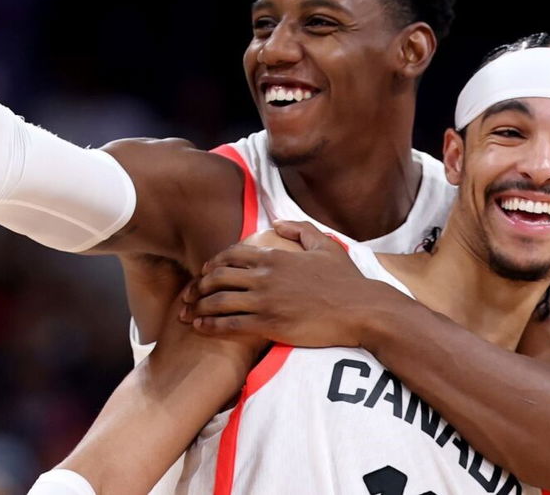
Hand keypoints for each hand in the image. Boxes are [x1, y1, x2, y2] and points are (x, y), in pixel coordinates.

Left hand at [181, 220, 382, 346]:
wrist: (361, 310)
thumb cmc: (346, 280)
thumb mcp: (325, 245)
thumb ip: (299, 229)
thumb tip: (278, 222)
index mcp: (275, 256)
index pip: (231, 254)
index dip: (211, 263)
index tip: (203, 272)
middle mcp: (264, 276)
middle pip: (217, 276)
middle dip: (197, 285)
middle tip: (188, 295)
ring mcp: (265, 300)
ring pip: (218, 300)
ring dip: (198, 306)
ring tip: (188, 313)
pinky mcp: (268, 324)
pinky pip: (229, 324)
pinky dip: (210, 325)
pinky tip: (201, 327)